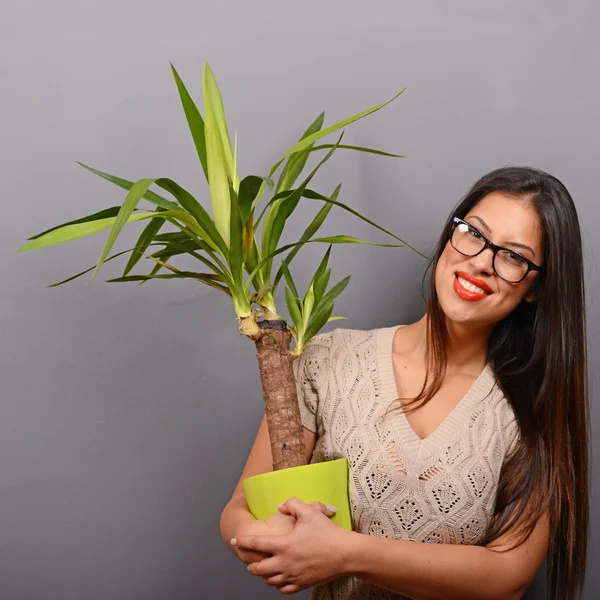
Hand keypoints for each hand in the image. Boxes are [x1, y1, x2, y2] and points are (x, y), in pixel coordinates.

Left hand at [232, 497, 352, 594]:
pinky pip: (283, 589)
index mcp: (285, 545)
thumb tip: (279, 506)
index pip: (257, 543)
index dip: (243, 541)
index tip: (235, 541)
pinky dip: (277, 584)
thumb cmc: (328, 532)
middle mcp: (285, 563)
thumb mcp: (310, 512)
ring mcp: (293, 576)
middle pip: (258, 569)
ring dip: (263, 575)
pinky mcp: (302, 584)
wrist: (345, 554)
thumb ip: (292, 504)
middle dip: (251, 564)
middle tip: (250, 560)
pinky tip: (279, 578)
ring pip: (269, 581)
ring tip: (263, 568)